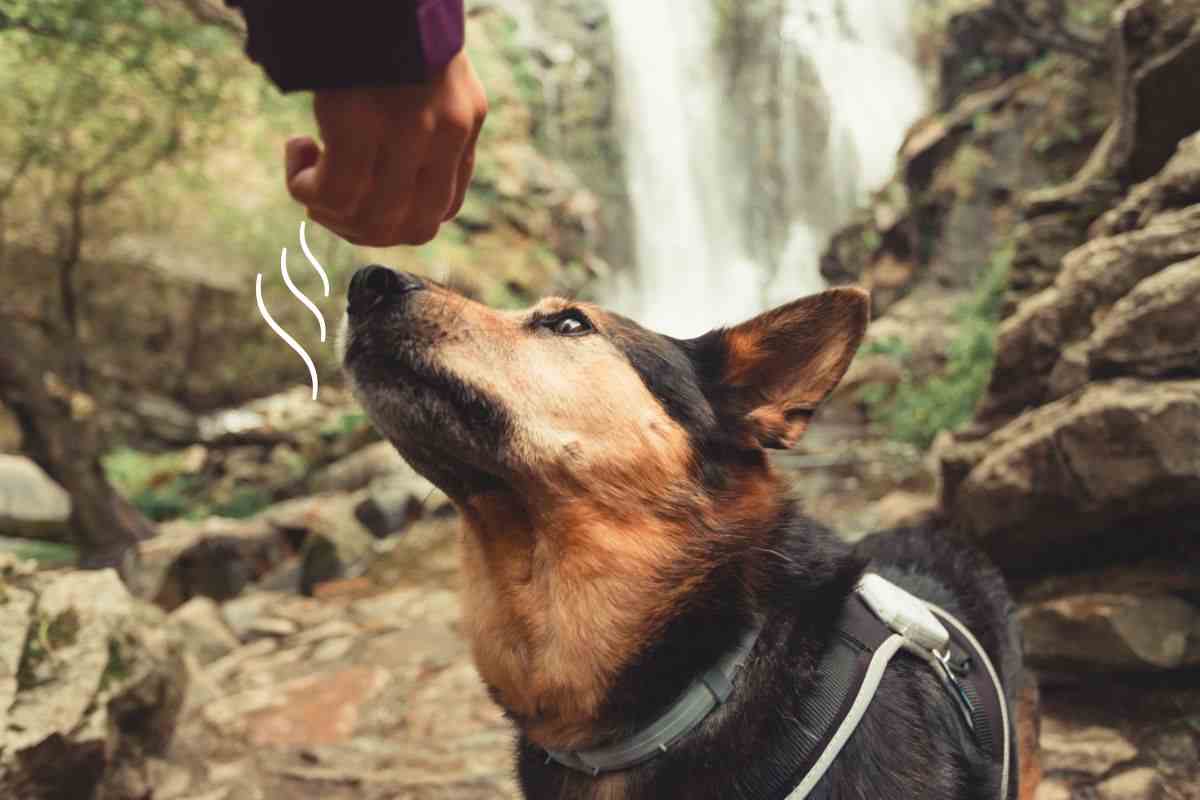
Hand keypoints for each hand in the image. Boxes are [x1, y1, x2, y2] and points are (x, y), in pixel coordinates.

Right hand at [285, 50, 486, 246]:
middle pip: (414, 227)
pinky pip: (336, 193)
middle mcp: (447, 129)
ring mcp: (409, 128)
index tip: (359, 193)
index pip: (443, 207)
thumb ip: (420, 118)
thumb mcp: (424, 69)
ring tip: (308, 171)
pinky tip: (298, 151)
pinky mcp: (361, 120)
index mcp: (466, 120)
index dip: (395, 218)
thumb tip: (372, 175)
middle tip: (324, 200)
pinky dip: (307, 188)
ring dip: (329, 210)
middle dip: (362, 229)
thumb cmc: (383, 18)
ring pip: (374, 219)